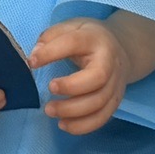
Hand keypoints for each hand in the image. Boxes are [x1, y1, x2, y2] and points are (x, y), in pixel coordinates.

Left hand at [30, 17, 135, 134]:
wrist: (122, 48)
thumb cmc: (89, 38)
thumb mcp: (71, 27)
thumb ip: (51, 37)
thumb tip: (34, 57)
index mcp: (95, 39)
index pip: (74, 43)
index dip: (51, 52)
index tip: (32, 62)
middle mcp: (110, 61)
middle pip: (98, 78)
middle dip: (71, 87)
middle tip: (49, 88)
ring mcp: (116, 83)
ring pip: (99, 103)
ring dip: (72, 111)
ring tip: (49, 110)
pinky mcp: (115, 101)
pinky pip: (102, 118)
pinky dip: (82, 126)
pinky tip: (63, 124)